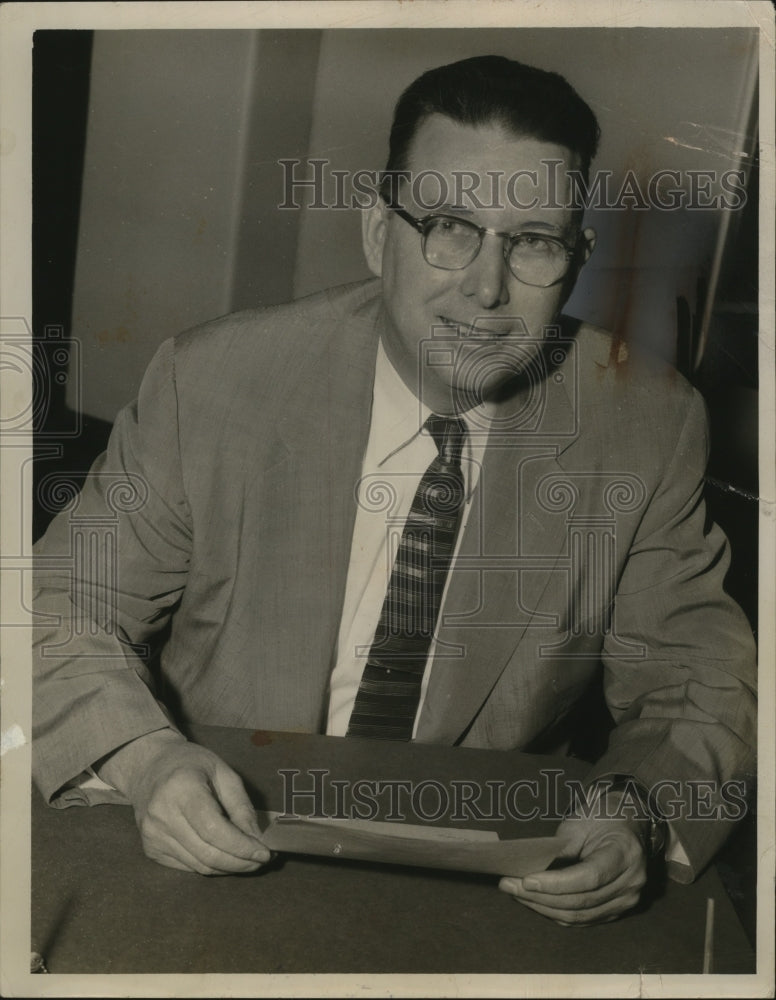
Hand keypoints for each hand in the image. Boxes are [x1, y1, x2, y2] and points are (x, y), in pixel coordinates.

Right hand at [96, 729, 270, 874]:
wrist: (149, 766)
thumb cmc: (191, 764)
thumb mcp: (224, 772)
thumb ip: (241, 805)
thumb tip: (256, 839)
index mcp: (182, 789)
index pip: (214, 830)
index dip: (241, 847)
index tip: (264, 854)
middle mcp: (162, 816)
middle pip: (207, 853)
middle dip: (239, 862)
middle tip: (261, 861)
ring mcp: (152, 835)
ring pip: (199, 865)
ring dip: (228, 868)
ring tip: (249, 860)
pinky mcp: (150, 849)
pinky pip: (188, 866)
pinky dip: (211, 865)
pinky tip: (225, 856)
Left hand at [499, 812, 647, 924]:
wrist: (626, 824)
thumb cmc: (600, 817)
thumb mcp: (579, 823)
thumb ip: (559, 848)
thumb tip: (529, 869)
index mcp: (625, 853)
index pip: (589, 877)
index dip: (556, 883)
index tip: (526, 880)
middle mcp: (631, 882)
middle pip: (582, 900)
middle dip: (541, 896)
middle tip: (509, 885)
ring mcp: (626, 900)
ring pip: (579, 915)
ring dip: (543, 907)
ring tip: (515, 893)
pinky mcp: (616, 911)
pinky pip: (582, 919)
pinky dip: (555, 912)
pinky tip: (534, 901)